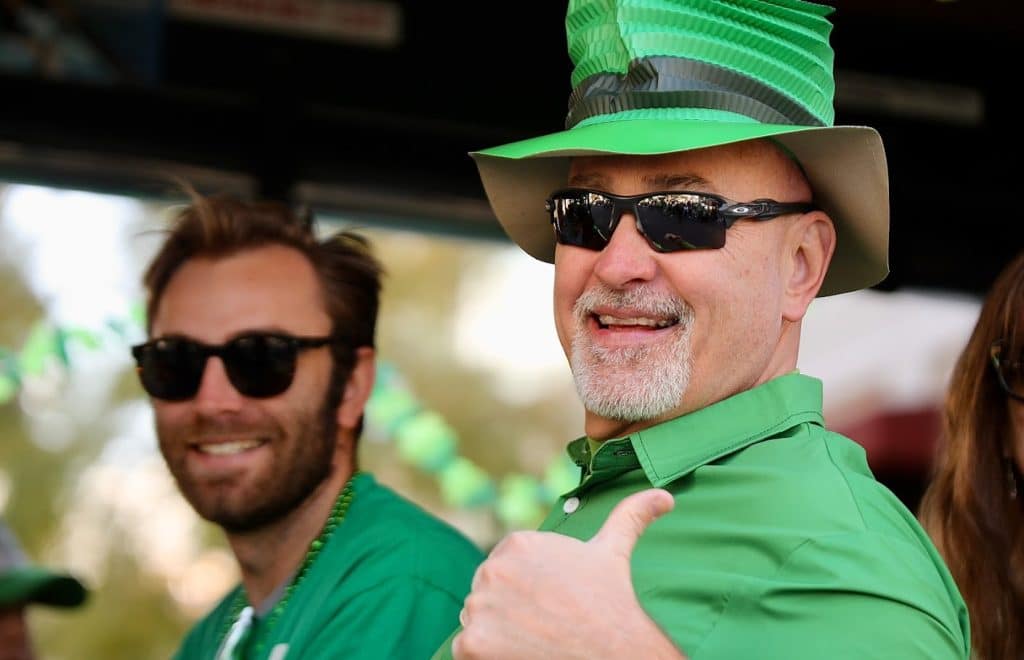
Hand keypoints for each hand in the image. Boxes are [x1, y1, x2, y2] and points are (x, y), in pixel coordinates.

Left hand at [452, 488, 683, 659]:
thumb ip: (630, 515)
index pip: (505, 569)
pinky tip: (519, 655)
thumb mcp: (614, 552)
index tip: (552, 603)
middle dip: (510, 609)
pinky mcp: (471, 643)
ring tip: (534, 640)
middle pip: (488, 593)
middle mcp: (492, 569)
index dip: (527, 590)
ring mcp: (479, 607)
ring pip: (478, 621)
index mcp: (517, 544)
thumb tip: (664, 496)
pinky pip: (466, 650)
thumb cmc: (611, 606)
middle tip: (544, 625)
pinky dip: (486, 657)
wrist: (613, 656)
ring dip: (497, 633)